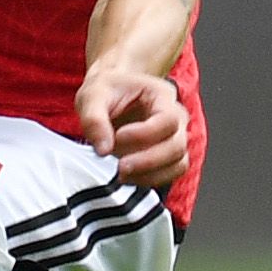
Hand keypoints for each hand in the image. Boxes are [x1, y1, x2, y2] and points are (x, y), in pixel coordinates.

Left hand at [75, 67, 189, 186]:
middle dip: (149, 160)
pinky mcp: (167, 156)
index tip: (119, 136)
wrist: (111, 95)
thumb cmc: (107, 91)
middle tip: (121, 165)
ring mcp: (174, 137)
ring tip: (122, 174)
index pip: (168, 118)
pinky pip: (171, 173)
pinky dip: (151, 179)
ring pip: (178, 163)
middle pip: (177, 144)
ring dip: (151, 174)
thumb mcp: (92, 96)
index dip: (145, 133)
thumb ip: (94, 120)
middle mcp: (175, 116)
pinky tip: (128, 177)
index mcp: (161, 95)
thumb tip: (103, 149)